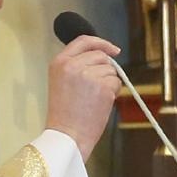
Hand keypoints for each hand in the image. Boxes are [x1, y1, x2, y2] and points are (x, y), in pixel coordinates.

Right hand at [44, 34, 122, 158]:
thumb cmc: (65, 113)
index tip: (112, 49)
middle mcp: (73, 65)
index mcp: (59, 62)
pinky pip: (117, 83)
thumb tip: (106, 56)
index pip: (83, 41)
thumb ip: (77, 65)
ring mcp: (89, 75)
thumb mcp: (62, 81)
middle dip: (105, 69)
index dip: (101, 43)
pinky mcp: (103, 87)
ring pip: (111, 70)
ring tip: (94, 99)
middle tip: (98, 88)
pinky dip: (113, 93)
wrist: (67, 135)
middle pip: (101, 56)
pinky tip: (101, 104)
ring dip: (109, 83)